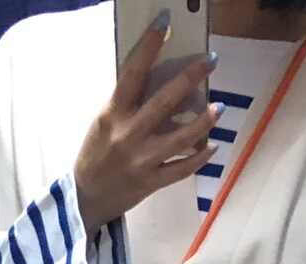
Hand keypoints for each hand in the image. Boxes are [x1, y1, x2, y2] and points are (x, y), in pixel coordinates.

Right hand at [75, 24, 221, 234]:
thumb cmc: (95, 154)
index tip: (164, 22)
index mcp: (113, 115)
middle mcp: (128, 135)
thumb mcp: (103, 123)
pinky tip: (211, 146)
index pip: (133, 73)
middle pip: (165, 101)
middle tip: (211, 59)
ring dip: (204, 121)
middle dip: (191, 77)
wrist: (86, 199)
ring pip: (181, 138)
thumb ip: (127, 104)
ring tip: (218, 107)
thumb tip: (159, 78)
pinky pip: (182, 169)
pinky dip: (199, 157)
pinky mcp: (152, 182)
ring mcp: (142, 161)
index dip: (149, 46)